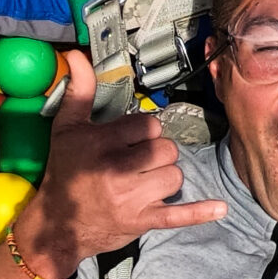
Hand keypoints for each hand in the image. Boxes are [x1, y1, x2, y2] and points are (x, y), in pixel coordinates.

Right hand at [13, 52, 227, 277]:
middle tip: (138, 161)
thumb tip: (77, 55)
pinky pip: (177, 215)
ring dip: (166, 176)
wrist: (58, 224)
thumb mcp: (66, 127)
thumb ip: (79, 90)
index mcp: (103, 142)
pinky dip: (199, 212)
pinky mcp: (142, 221)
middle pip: (166, 149)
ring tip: (146, 181)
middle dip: (157, 153)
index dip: (143, 132)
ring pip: (175, 175)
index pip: (149, 125)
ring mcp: (132, 199)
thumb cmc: (64, 171)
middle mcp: (119, 169)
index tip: (129, 141)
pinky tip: (220, 208)